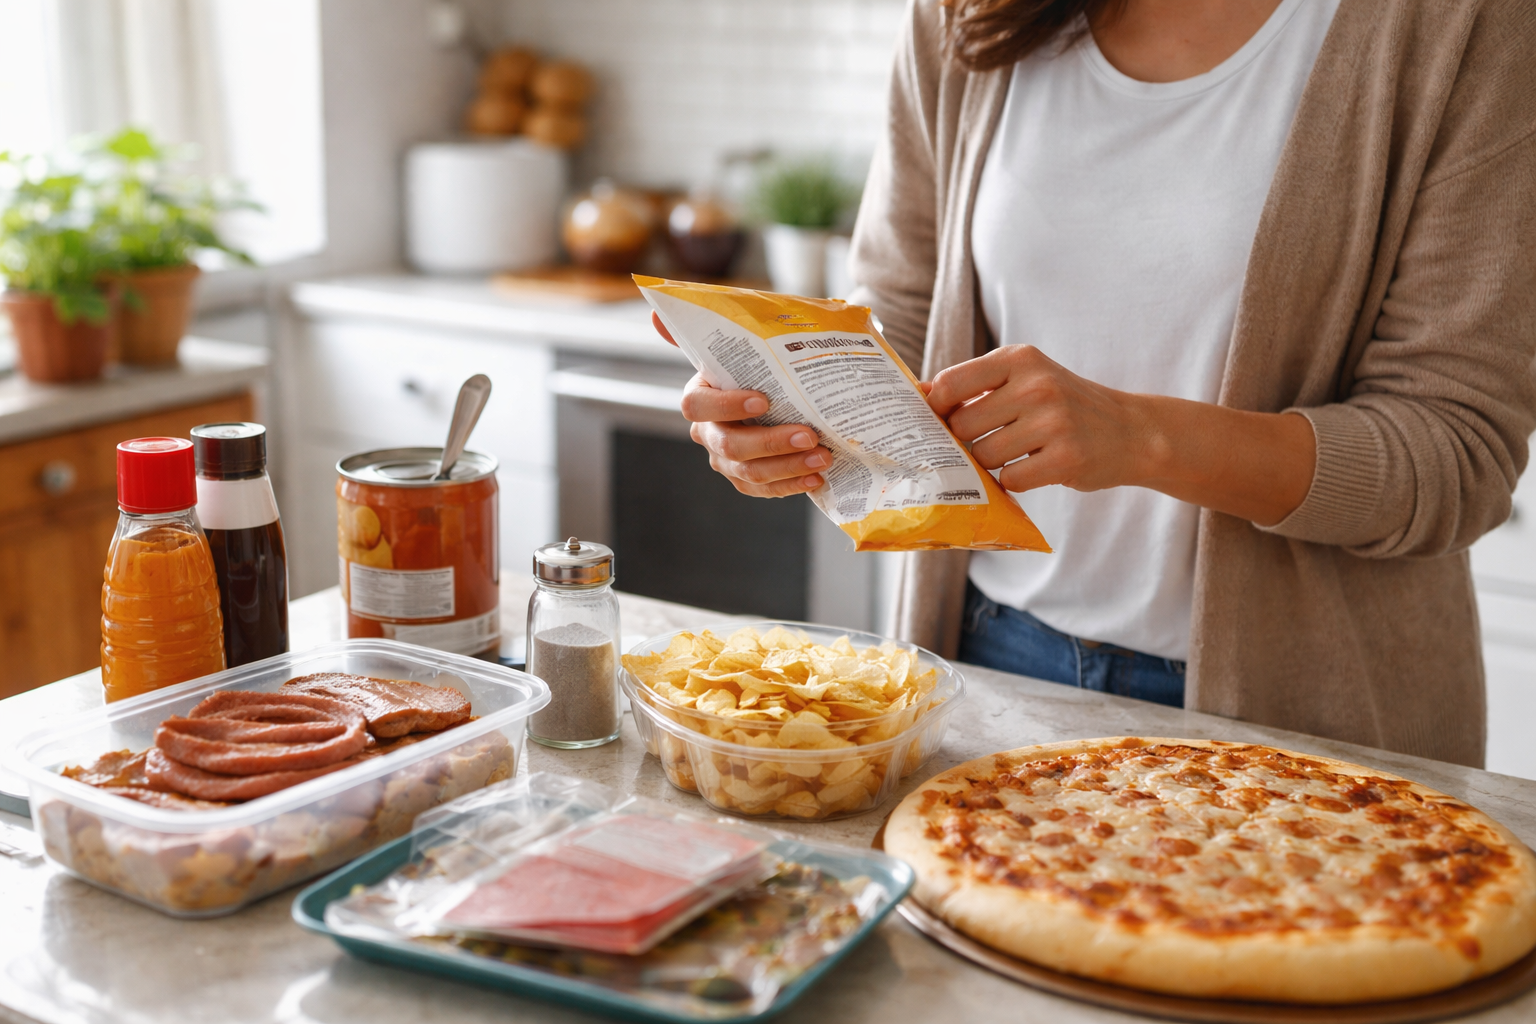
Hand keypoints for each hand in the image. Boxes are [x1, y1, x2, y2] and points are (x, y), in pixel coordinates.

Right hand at [653, 312, 831, 497]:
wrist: (779, 395)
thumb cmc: (757, 367)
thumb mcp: (738, 344)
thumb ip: (703, 329)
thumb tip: (655, 314)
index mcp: (699, 397)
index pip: (698, 405)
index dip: (728, 405)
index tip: (764, 400)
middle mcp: (707, 432)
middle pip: (729, 445)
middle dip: (770, 442)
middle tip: (809, 435)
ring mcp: (725, 460)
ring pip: (749, 473)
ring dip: (788, 466)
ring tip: (823, 457)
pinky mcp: (745, 481)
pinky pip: (763, 490)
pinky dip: (790, 485)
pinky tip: (816, 477)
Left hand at [924, 345, 1155, 493]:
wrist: (1131, 431)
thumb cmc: (1064, 405)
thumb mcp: (1026, 378)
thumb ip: (976, 385)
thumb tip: (917, 394)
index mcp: (1020, 359)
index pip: (950, 383)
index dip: (935, 408)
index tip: (937, 420)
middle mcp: (1037, 385)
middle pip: (963, 425)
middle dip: (967, 440)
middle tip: (989, 439)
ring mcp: (1053, 422)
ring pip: (984, 455)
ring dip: (991, 463)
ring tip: (1016, 453)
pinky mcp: (1066, 459)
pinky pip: (1010, 479)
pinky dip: (1014, 480)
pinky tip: (1033, 468)